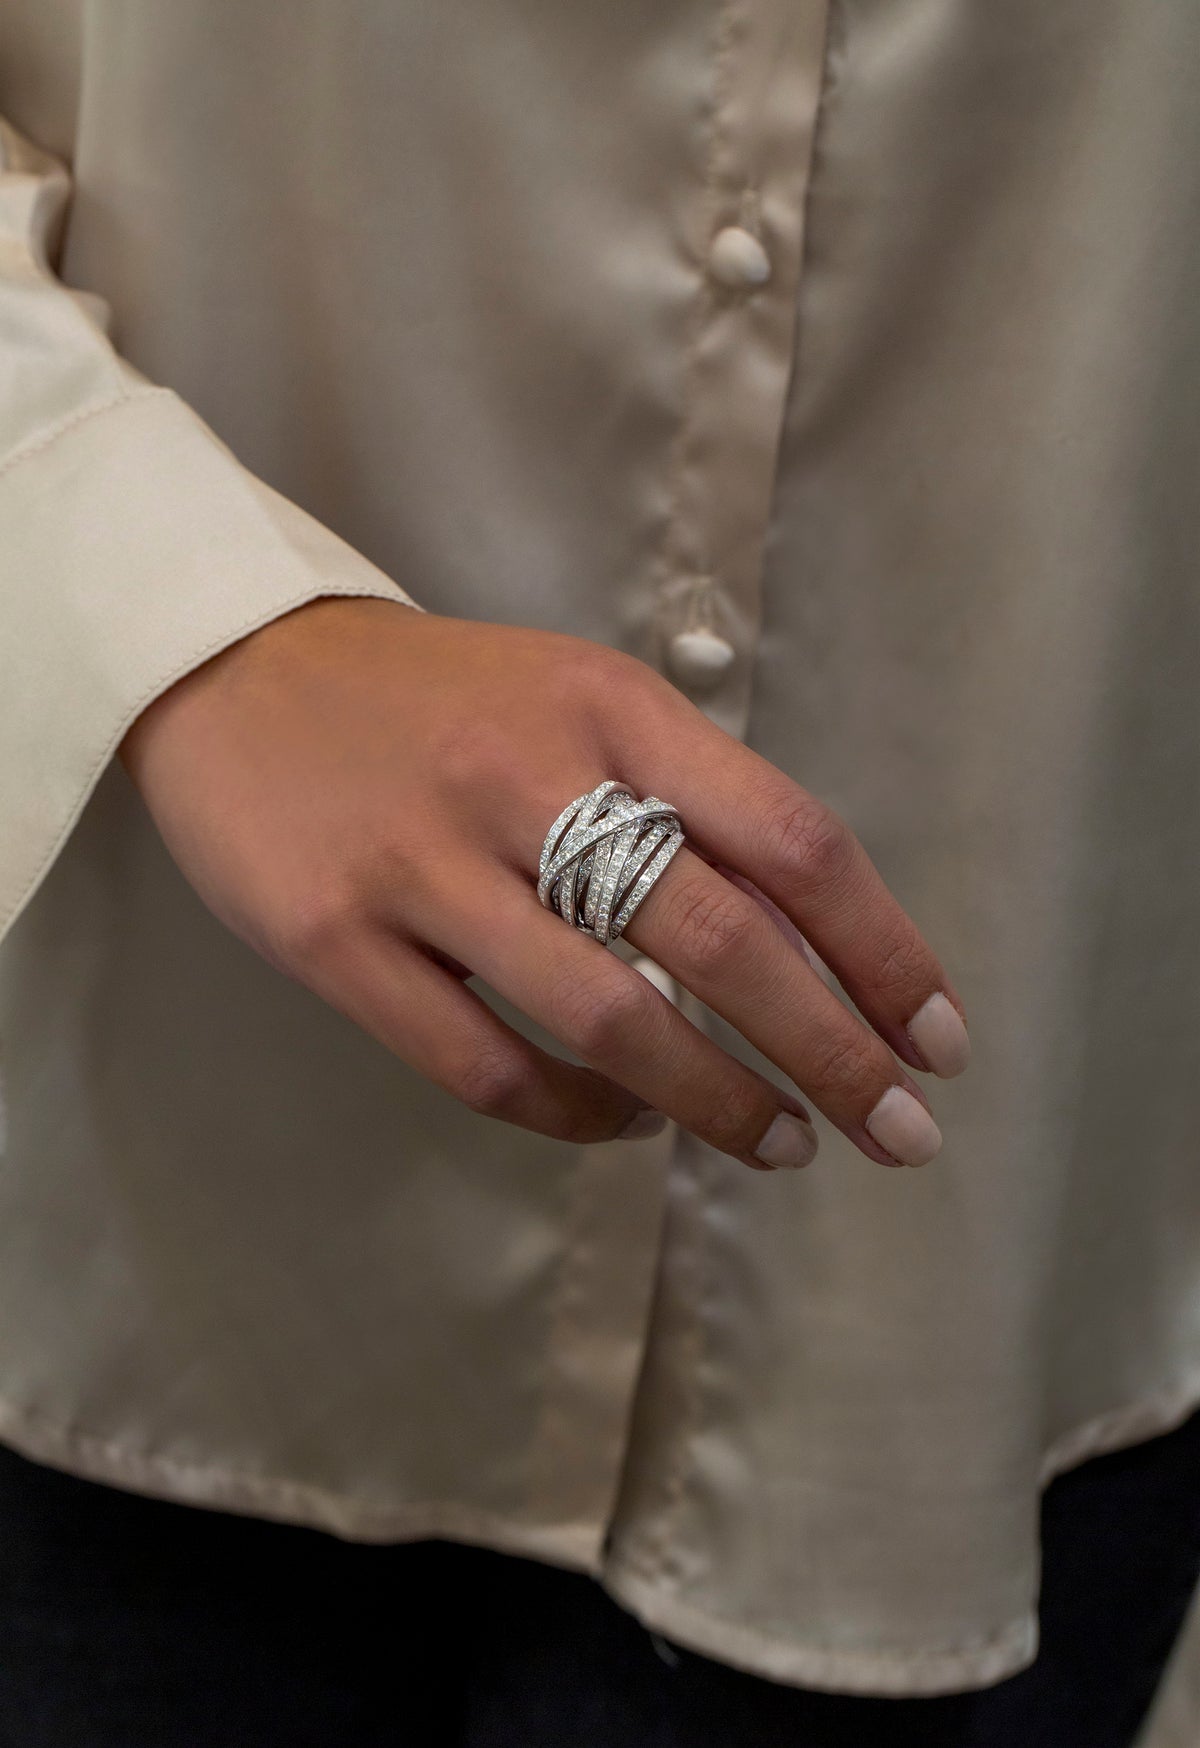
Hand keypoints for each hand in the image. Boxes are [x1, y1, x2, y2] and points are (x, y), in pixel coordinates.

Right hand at [119, 597, 968, 1171]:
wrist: (235, 670)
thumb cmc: (440, 700)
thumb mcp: (575, 700)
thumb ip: (682, 798)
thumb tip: (808, 943)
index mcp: (611, 706)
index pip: (791, 840)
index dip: (884, 951)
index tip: (937, 1039)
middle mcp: (527, 778)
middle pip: (722, 943)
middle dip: (834, 1054)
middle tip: (899, 1135)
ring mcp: (423, 865)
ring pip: (610, 1021)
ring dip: (717, 1103)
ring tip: (781, 1146)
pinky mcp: (334, 939)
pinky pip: (486, 1064)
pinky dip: (578, 1117)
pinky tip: (626, 1125)